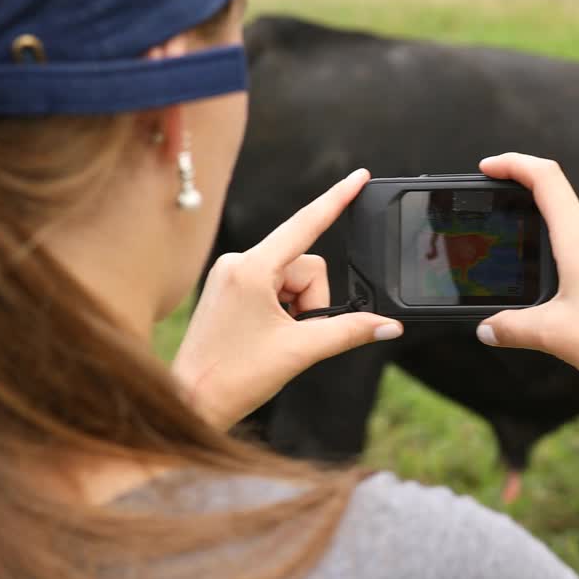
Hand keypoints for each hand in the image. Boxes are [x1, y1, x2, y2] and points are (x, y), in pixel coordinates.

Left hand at [172, 169, 402, 428]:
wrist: (190, 402)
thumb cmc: (232, 377)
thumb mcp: (301, 352)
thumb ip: (350, 332)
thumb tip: (388, 326)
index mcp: (251, 268)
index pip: (305, 224)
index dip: (336, 199)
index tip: (359, 176)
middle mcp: (237, 263)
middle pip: (306, 267)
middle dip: (313, 303)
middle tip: (296, 337)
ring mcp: (231, 276)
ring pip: (292, 281)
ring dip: (298, 311)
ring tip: (277, 341)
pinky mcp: (229, 290)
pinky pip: (274, 289)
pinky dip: (284, 312)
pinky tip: (268, 337)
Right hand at [475, 153, 578, 407]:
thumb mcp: (551, 334)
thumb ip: (511, 328)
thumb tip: (487, 329)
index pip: (547, 179)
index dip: (514, 164)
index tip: (489, 168)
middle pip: (565, 205)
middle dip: (531, 209)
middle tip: (505, 225)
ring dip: (557, 239)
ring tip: (534, 266)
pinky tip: (572, 295)